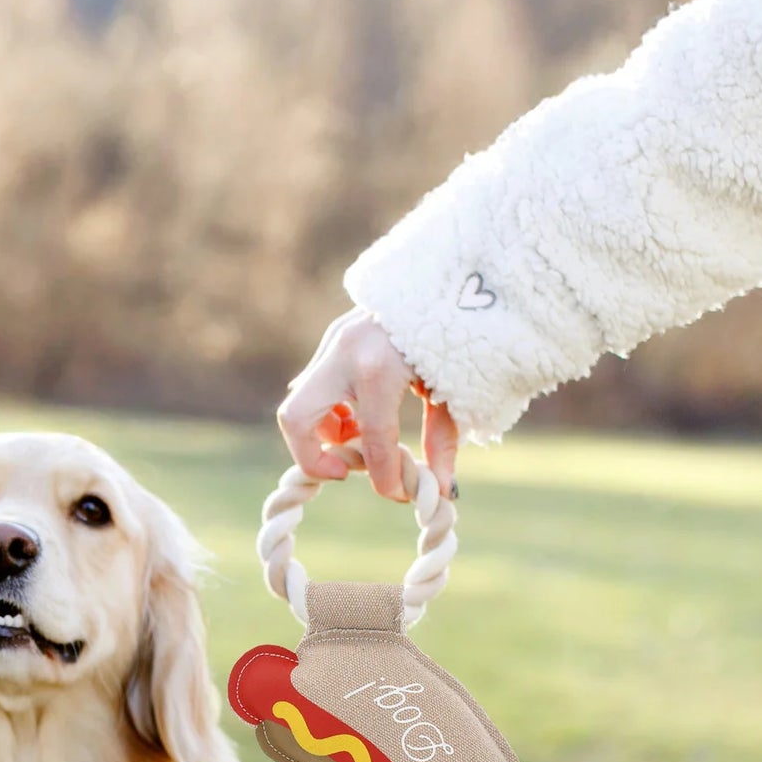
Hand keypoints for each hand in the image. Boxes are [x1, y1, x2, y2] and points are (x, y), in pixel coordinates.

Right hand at [277, 310, 457, 502]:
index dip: (383, 477)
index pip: (371, 441)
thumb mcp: (460, 388)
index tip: (396, 494)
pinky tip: (360, 414)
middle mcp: (346, 352)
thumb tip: (441, 489)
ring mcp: (335, 339)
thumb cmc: (466, 328)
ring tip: (363, 437)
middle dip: (313, 456)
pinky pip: (317, 383)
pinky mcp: (336, 334)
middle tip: (347, 469)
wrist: (461, 267)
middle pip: (296, 420)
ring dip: (326, 430)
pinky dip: (332, 408)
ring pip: (301, 402)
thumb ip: (444, 439)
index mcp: (380, 367)